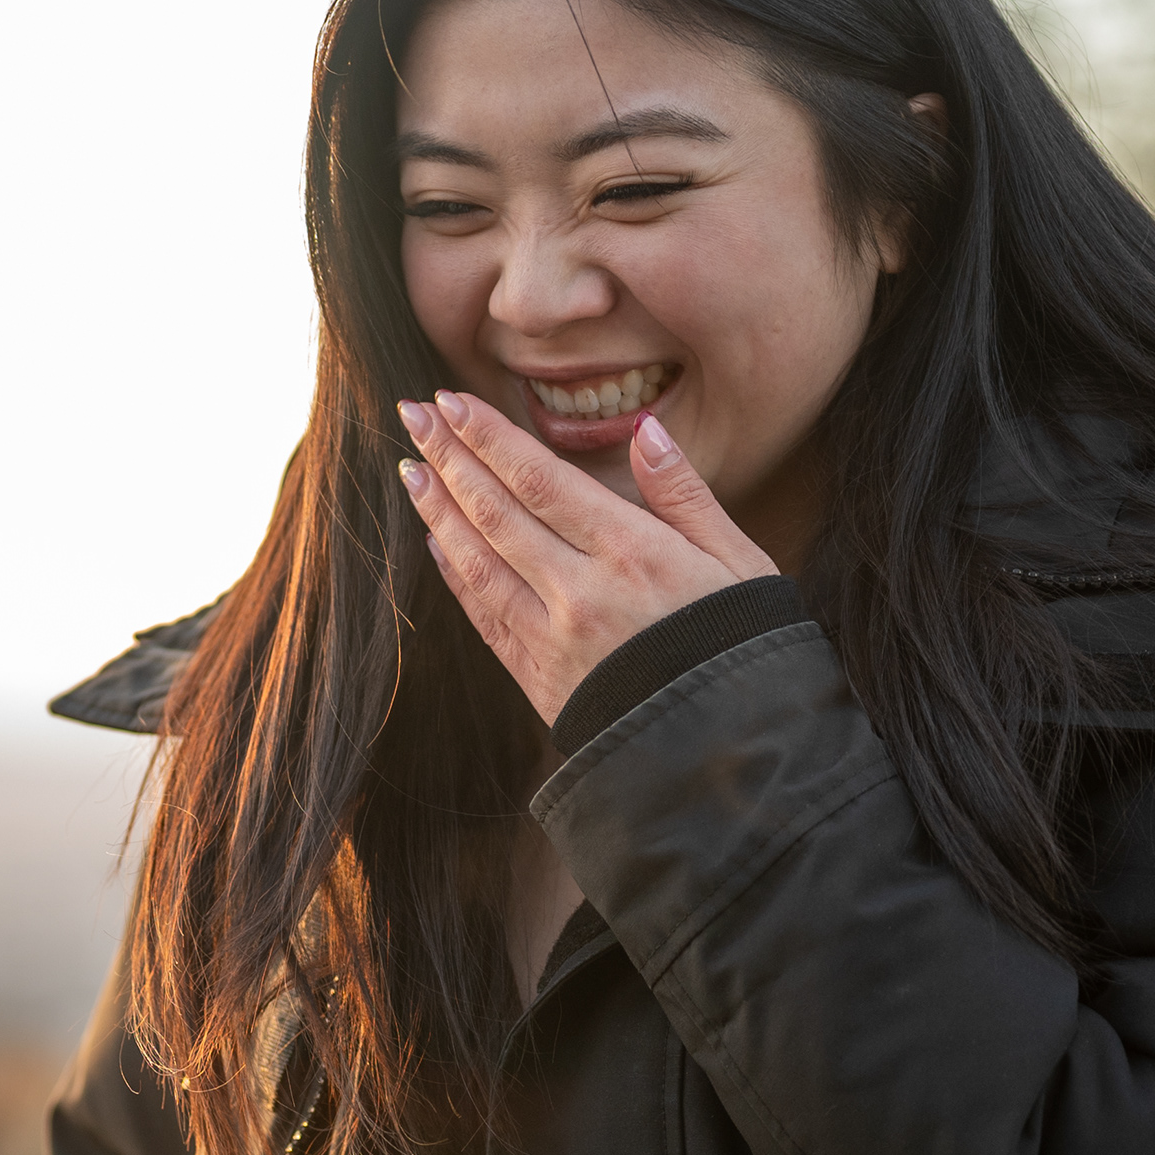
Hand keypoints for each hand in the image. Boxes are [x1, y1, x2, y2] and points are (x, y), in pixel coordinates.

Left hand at [398, 392, 778, 724]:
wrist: (732, 752)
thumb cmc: (743, 646)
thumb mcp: (739, 561)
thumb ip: (685, 493)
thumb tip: (645, 431)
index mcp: (633, 553)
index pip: (539, 479)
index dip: (488, 438)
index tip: (451, 402)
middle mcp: (581, 593)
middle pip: (497, 513)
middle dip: (450, 459)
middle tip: (413, 416)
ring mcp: (554, 640)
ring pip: (480, 562)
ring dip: (439, 512)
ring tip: (411, 470)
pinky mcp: (541, 681)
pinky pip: (486, 618)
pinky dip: (456, 576)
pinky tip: (435, 544)